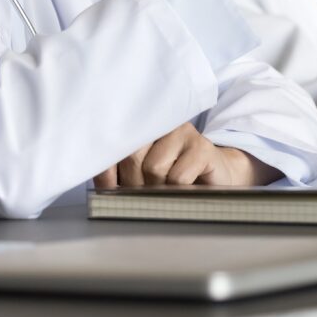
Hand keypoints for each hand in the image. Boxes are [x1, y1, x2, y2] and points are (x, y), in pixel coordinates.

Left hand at [91, 124, 281, 188]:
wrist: (216, 178)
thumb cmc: (173, 177)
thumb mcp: (142, 174)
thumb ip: (120, 173)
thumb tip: (100, 190)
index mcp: (141, 124)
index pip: (115, 144)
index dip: (106, 171)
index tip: (105, 191)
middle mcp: (160, 122)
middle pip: (132, 156)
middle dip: (132, 184)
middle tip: (143, 194)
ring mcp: (183, 132)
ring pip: (154, 168)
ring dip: (157, 188)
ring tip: (166, 190)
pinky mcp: (203, 148)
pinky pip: (177, 178)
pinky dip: (178, 191)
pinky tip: (185, 188)